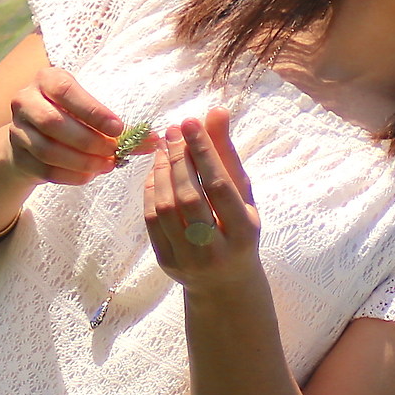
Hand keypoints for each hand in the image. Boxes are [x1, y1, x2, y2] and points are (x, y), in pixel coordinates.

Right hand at [2, 65, 155, 186]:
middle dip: (88, 140)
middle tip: (113, 151)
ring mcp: (17, 130)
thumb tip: (154, 140)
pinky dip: (70, 175)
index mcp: (47, 79)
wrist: (33, 136)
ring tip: (105, 165)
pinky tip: (89, 175)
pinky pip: (44, 169)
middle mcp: (25, 100)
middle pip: (53, 122)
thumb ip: (119, 125)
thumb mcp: (90, 111)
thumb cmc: (71, 116)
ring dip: (81, 161)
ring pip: (47, 149)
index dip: (92, 110)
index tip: (118, 127)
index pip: (66, 90)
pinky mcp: (18, 156)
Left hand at [145, 111, 261, 287]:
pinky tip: (155, 171)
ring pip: (166, 208)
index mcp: (243, 231)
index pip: (219, 185)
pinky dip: (150, 191)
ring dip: (161, 172)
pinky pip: (152, 221)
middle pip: (189, 197)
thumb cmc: (238, 229)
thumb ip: (227, 154)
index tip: (190, 121)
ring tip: (163, 147)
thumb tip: (216, 111)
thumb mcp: (243, 195)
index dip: (203, 151)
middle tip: (172, 130)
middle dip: (178, 158)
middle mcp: (216, 249)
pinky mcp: (166, 262)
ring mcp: (188, 259)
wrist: (226, 283)